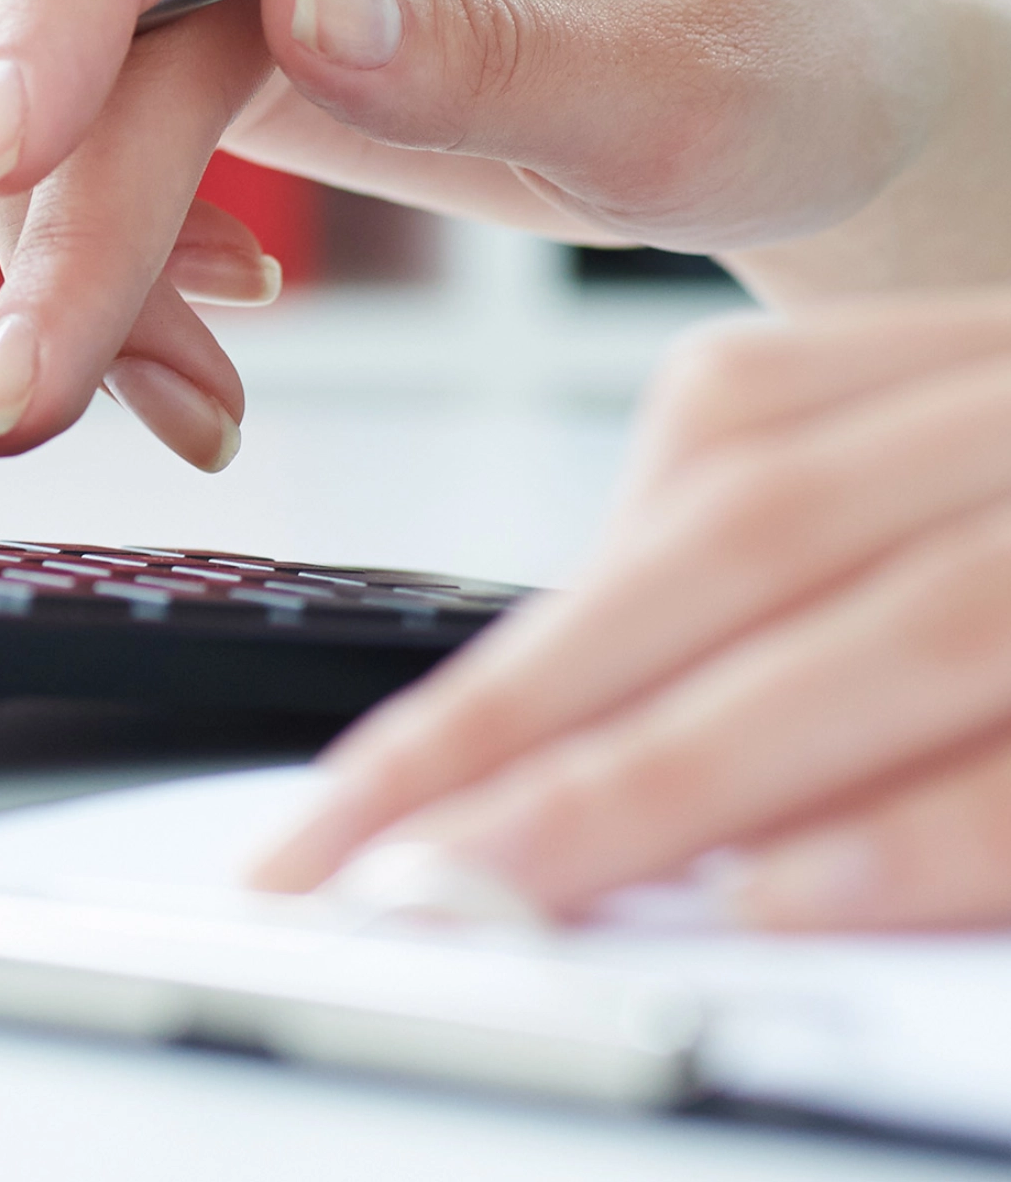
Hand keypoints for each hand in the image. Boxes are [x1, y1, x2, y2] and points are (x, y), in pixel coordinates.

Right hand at [0, 0, 1010, 468]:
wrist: (793, 100)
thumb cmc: (774, 62)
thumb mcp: (676, 85)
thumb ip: (485, 56)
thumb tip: (301, 14)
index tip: (16, 152)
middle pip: (96, 20)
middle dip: (53, 221)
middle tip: (32, 398)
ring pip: (73, 104)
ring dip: (81, 269)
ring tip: (186, 403)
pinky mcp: (243, 65)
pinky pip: (108, 160)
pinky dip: (121, 273)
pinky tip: (207, 333)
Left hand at [252, 288, 1010, 930]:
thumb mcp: (917, 500)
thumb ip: (751, 588)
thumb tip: (536, 743)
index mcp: (925, 372)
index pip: (686, 487)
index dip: (502, 668)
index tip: (345, 807)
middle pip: (745, 546)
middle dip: (530, 729)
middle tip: (369, 870)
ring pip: (897, 623)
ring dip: (678, 777)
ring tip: (502, 893)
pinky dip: (928, 826)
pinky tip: (782, 901)